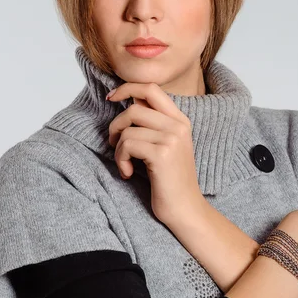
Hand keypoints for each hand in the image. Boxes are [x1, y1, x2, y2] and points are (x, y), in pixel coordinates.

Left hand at [106, 82, 203, 226]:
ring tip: (125, 163)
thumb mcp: (165, 145)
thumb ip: (152, 123)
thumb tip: (127, 100)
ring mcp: (172, 139)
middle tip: (115, 144)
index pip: (151, 88)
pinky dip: (121, 160)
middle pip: (134, 108)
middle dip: (116, 126)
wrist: (185, 209)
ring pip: (128, 128)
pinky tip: (128, 172)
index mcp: (180, 120)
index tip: (111, 98)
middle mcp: (178, 126)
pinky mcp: (162, 154)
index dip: (127, 88)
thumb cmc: (169, 180)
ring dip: (118, 148)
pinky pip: (127, 145)